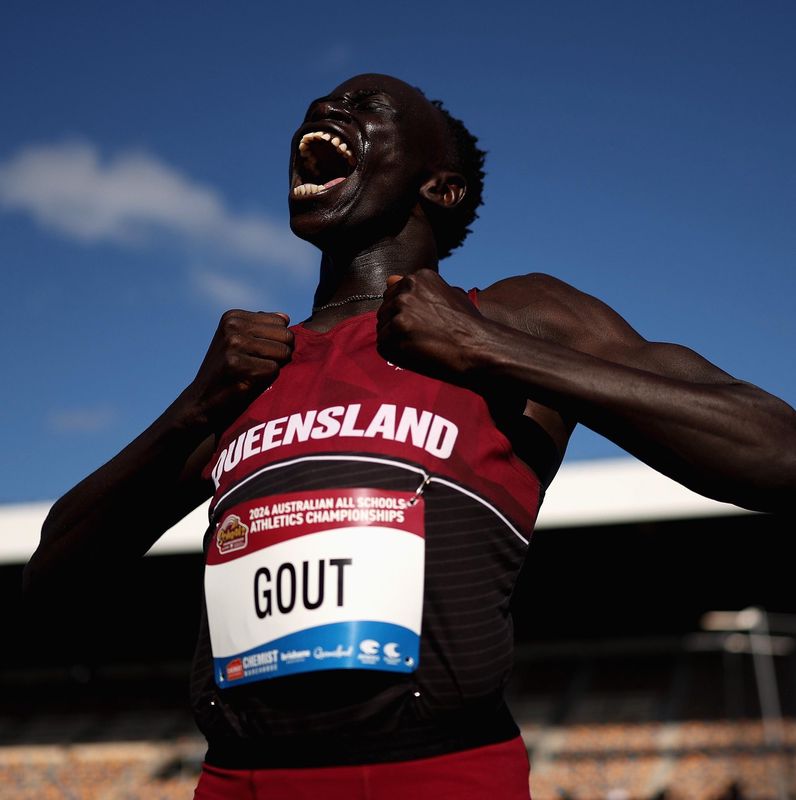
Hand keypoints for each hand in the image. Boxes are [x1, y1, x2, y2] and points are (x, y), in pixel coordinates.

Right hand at [183, 310, 293, 429]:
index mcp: (233, 317)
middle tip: (259, 364)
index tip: (257, 352)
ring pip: (283, 352)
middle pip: (286, 336)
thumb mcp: (238, 342)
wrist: (202, 400)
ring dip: (274, 367)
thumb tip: (285, 317)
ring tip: (253, 372)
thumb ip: (261, 328)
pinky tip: (248, 381)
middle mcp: (232, 327)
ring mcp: (233, 345)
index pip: (282, 322)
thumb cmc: (227, 371)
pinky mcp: (237, 365)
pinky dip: (267, 379)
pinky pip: (274, 369)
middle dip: (280, 353)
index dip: (278, 341)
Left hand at [376, 269, 486, 382]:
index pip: (394, 293)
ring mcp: (398, 313)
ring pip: (383, 328)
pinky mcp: (393, 336)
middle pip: (385, 309)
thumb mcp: (448, 294)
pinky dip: (395, 354)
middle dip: (398, 324)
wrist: (478, 349)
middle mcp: (406, 291)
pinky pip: (383, 346)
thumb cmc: (467, 325)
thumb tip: (389, 279)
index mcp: (418, 277)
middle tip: (421, 337)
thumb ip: (418, 288)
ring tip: (421, 346)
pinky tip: (416, 354)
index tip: (421, 323)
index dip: (406, 313)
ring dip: (396, 339)